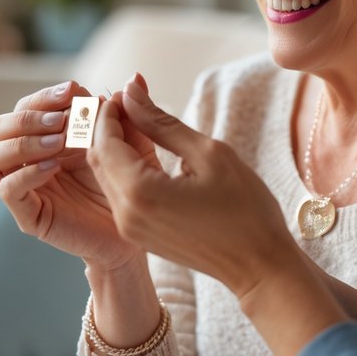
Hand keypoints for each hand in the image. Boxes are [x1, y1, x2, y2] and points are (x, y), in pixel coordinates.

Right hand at [0, 80, 160, 271]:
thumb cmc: (128, 184)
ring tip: (57, 142)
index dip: (45, 96)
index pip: (25, 107)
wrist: (134, 233)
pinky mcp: (29, 216)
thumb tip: (133, 79)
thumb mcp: (133, 144)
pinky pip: (7, 190)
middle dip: (26, 117)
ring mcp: (24, 189)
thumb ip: (128, 114)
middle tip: (61, 120)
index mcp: (43, 138)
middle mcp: (27, 161)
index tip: (75, 91)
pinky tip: (53, 167)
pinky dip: (26, 174)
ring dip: (21, 144)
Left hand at [86, 75, 298, 297]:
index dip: (111, 110)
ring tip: (138, 118)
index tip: (130, 89)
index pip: (104, 140)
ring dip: (114, 144)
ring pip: (105, 175)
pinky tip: (144, 148)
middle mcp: (125, 213)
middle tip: (131, 98)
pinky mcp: (137, 234)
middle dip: (107, 124)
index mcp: (140, 192)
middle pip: (97, 158)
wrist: (259, 266)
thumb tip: (132, 91)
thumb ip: (161, 122)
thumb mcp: (207, 153)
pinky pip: (119, 192)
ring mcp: (129, 228)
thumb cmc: (245, 209)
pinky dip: (124, 166)